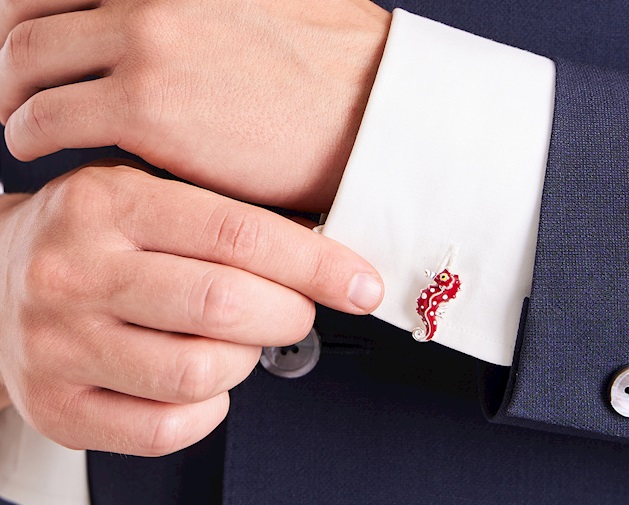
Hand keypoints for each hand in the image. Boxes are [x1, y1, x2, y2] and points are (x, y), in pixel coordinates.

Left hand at [0, 0, 390, 211]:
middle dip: (11, 50)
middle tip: (12, 82)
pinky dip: (28, 135)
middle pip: (28, 9)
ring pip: (27, 62)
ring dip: (12, 95)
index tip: (30, 37)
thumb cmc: (338, 67)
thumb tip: (187, 20)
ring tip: (20, 123)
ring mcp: (145, 43)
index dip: (32, 9)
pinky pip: (48, 119)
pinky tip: (38, 149)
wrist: (374, 115)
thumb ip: (208, 4)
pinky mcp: (147, 108)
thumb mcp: (272, 1)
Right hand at [0, 162, 382, 454]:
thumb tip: (331, 257)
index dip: (317, 265)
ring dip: (246, 362)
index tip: (362, 284)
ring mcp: (57, 345)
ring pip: (201, 373)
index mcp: (105, 203)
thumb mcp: (147, 195)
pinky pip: (167, 429)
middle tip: (295, 311)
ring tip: (236, 342)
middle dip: (289, 314)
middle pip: (225, 306)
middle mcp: (73, 272)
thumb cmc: (96, 239)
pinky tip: (204, 382)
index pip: (236, 234)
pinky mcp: (55, 408)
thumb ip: (226, 219)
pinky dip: (210, 411)